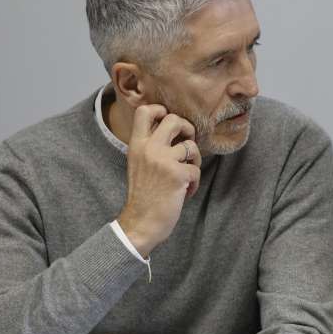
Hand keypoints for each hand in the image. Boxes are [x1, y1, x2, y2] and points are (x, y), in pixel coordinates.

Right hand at [117, 105, 201, 256]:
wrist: (141, 222)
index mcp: (136, 145)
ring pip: (191, 146)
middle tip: (187, 144)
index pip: (145, 111)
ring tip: (187, 175)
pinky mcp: (177, 175)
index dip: (161, 110)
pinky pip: (196, 170)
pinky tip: (184, 192)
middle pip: (174, 119)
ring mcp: (163, 161)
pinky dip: (194, 182)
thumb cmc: (144, 195)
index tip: (170, 123)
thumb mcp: (139, 164)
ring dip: (194, 161)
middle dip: (188, 129)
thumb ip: (151, 146)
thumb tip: (175, 129)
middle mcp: (149, 148)